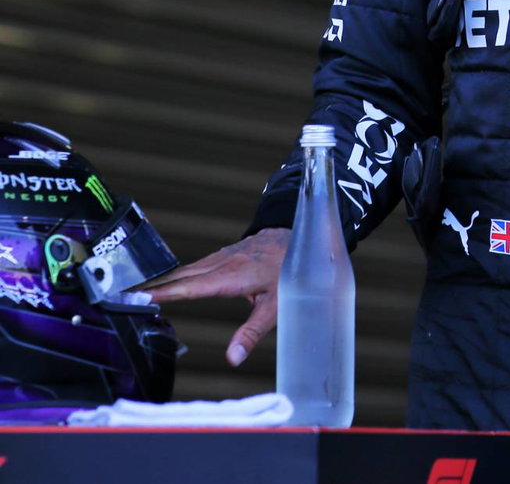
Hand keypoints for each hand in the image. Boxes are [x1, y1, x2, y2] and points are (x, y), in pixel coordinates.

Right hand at [140, 228, 290, 366]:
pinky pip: (194, 266)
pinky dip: (176, 275)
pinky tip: (167, 282)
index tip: (135, 297)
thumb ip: (253, 332)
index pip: (188, 287)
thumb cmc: (292, 270)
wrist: (303, 237)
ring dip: (160, 280)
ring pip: (185, 270)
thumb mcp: (277, 305)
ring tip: (134, 291)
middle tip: (120, 295)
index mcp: (230, 275)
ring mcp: (222, 256)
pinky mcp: (225, 254)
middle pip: (179, 277)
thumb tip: (233, 358)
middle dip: (150, 286)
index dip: (161, 293)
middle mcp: (221, 263)